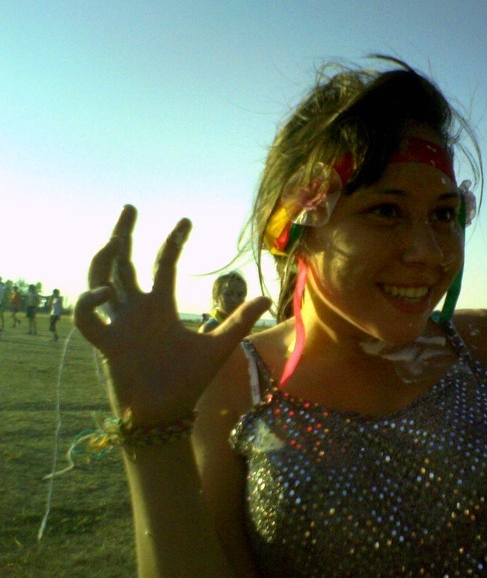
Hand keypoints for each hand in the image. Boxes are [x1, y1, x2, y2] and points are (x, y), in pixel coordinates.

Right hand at [73, 205, 271, 425]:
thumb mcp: (219, 345)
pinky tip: (105, 292)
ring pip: (100, 282)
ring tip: (115, 241)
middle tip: (130, 207)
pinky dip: (89, 304)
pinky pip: (87, 320)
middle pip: (123, 264)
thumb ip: (239, 321)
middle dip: (124, 234)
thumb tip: (266, 298)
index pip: (162, 264)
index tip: (186, 220)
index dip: (173, 242)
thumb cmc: (189, 380)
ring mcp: (119, 324)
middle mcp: (137, 310)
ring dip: (103, 261)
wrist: (168, 413)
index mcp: (161, 306)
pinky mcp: (106, 344)